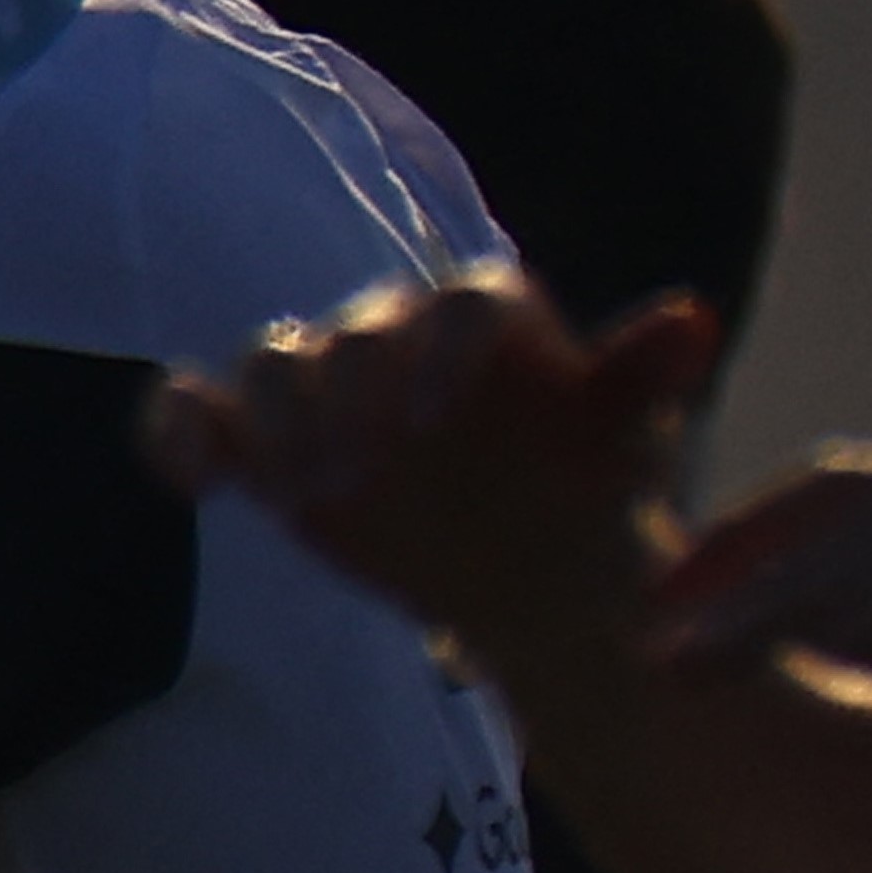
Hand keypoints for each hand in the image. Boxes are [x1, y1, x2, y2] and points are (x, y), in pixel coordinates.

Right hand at [143, 272, 715, 667]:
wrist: (530, 571)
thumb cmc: (584, 497)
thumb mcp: (626, 449)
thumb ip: (640, 381)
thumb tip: (693, 315)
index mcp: (487, 319)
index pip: (458, 302)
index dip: (440, 349)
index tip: (437, 424)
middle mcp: (398, 334)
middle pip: (353, 331)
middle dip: (346, 393)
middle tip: (356, 475)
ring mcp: (327, 385)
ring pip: (273, 363)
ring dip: (272, 419)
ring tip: (296, 495)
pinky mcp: (266, 440)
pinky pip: (200, 414)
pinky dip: (178, 434)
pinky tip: (191, 481)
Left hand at [652, 426, 871, 769]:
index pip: (845, 496)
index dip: (752, 546)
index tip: (674, 606)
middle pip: (833, 501)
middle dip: (730, 565)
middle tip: (643, 627)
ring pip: (865, 545)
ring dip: (759, 606)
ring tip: (674, 661)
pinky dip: (855, 613)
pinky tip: (786, 658)